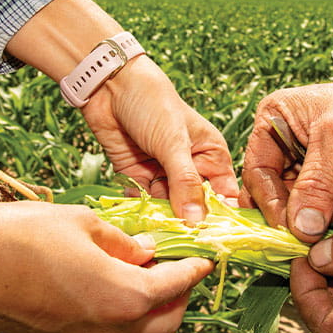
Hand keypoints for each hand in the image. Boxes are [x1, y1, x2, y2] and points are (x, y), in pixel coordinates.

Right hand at [0, 163, 214, 332]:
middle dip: (178, 296)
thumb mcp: (81, 223)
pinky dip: (117, 312)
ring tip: (139, 270)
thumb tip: (143, 251)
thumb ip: (121, 241)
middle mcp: (107, 330)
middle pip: (165, 323)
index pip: (177, 286)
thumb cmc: (17, 235)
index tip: (205, 256)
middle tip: (176, 264)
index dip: (194, 268)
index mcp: (124, 297)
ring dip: (147, 307)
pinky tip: (104, 281)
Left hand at [4, 0, 238, 221]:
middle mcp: (191, 168)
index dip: (222, 218)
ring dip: (163, 222)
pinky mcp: (137, 177)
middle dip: (188, 225)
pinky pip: (144, 203)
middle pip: (195, 207)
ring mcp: (163, 174)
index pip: (224, 194)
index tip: (217, 243)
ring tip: (159, 239)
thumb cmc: (152, 103)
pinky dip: (141, 213)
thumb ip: (185, 183)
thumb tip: (198, 222)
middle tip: (183, 246)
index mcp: (211, 155)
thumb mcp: (173, 143)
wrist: (108, 85)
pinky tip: (139, 224)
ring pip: (168, 209)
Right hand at [241, 74, 332, 241]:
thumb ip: (318, 184)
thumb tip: (299, 229)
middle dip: (301, 212)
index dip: (269, 203)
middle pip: (275, 197)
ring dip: (327, 211)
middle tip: (320, 224)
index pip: (257, 174)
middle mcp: (284, 148)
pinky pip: (324, 214)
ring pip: (301, 211)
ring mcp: (308, 170)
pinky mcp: (330, 186)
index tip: (289, 228)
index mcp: (272, 124)